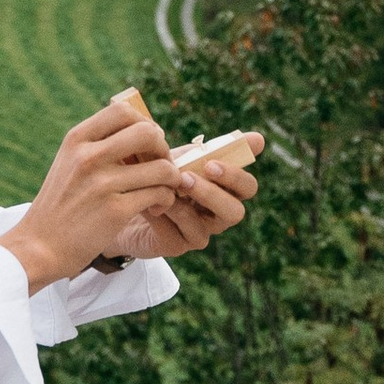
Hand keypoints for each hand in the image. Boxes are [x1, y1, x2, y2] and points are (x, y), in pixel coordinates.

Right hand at [1, 94, 234, 293]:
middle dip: (163, 149)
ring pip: (162, 167)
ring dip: (170, 179)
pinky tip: (155, 209)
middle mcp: (88, 157)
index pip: (123, 110)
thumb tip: (143, 126)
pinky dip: (165, 201)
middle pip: (148, 133)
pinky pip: (160, 194)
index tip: (146, 143)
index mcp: (77, 139)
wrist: (40, 246)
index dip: (144, 122)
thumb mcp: (69, 162)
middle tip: (159, 166)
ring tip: (161, 191)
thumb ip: (98, 143)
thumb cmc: (61, 203)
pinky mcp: (115, 211)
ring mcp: (102, 184)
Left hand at [103, 130, 259, 269]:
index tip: (212, 162)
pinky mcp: (177, 245)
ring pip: (206, 228)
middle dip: (214, 193)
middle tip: (193, 174)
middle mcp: (216, 215)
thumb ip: (211, 149)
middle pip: (236, 212)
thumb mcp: (180, 158)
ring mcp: (199, 232)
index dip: (237, 175)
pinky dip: (166, 213)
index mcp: (223, 190)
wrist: (122, 196)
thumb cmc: (159, 174)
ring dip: (188, 203)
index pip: (247, 187)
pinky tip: (151, 200)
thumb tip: (260, 138)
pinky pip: (178, 233)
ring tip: (171, 184)